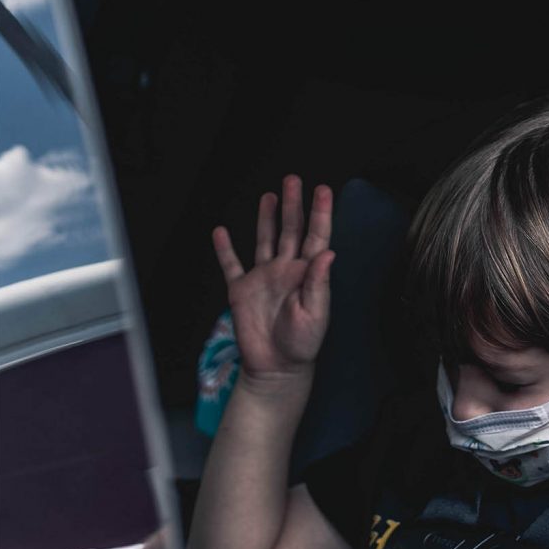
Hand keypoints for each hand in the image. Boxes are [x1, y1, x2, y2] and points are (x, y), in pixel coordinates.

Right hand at [212, 175, 334, 383]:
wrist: (276, 367)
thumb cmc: (301, 345)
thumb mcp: (316, 314)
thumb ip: (319, 282)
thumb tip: (328, 252)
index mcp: (307, 274)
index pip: (316, 236)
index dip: (320, 213)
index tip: (323, 190)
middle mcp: (286, 271)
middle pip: (290, 230)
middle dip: (293, 205)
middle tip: (294, 180)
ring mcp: (263, 278)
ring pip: (265, 240)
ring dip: (267, 217)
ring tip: (270, 195)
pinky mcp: (241, 290)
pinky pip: (231, 265)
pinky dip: (225, 249)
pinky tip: (221, 232)